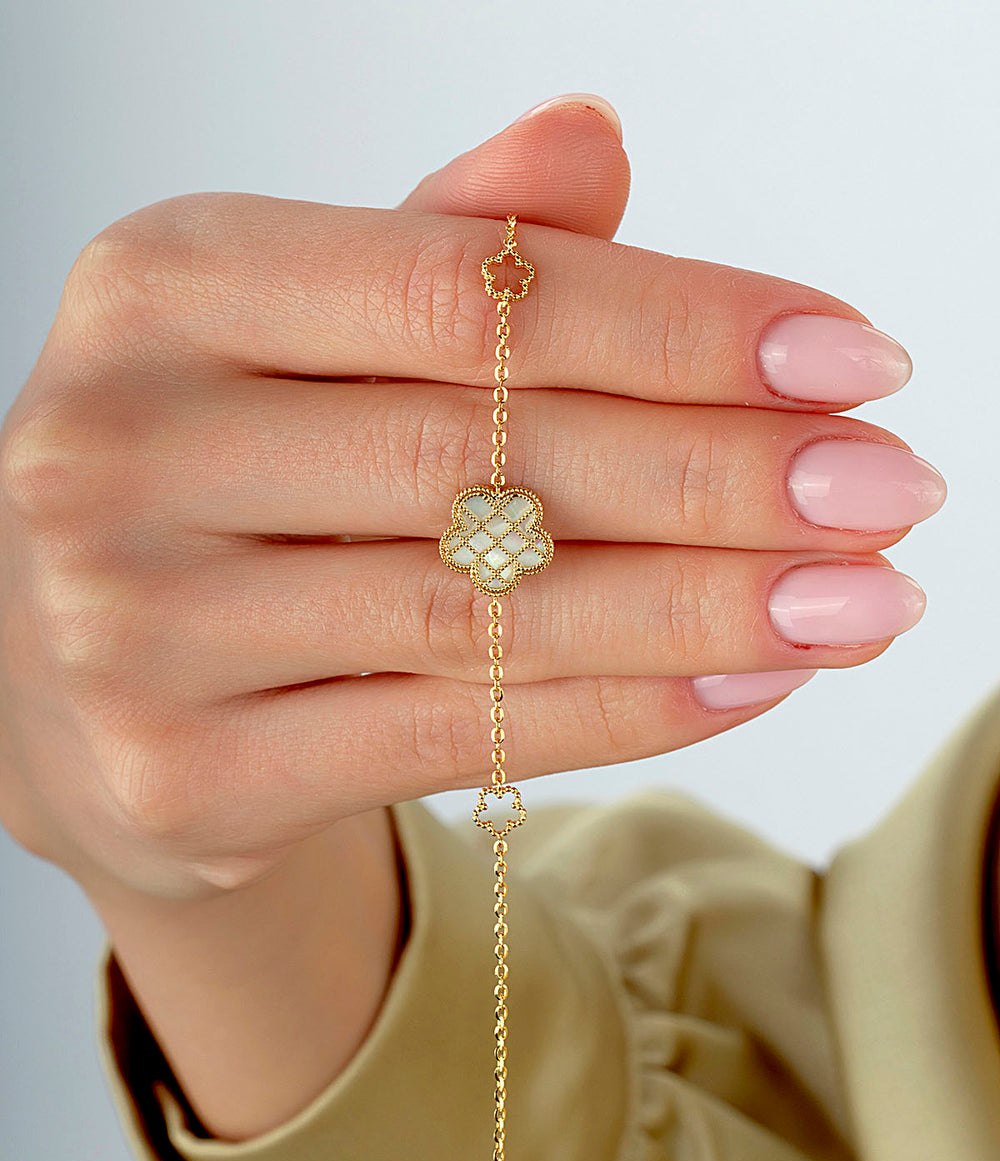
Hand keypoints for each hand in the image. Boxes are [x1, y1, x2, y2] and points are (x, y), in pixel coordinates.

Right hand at [0, 101, 940, 905]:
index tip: (849, 358)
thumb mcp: (297, 333)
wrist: (70, 684)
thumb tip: (593, 138)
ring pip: (489, 611)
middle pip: (492, 456)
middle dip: (725, 476)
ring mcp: (136, 627)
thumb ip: (442, 250)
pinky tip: (752, 682)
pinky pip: (453, 733)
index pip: (470, 292)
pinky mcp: (185, 772)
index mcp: (162, 288)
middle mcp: (124, 448)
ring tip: (861, 598)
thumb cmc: (218, 476)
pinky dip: (623, 709)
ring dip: (709, 607)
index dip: (680, 324)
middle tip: (890, 489)